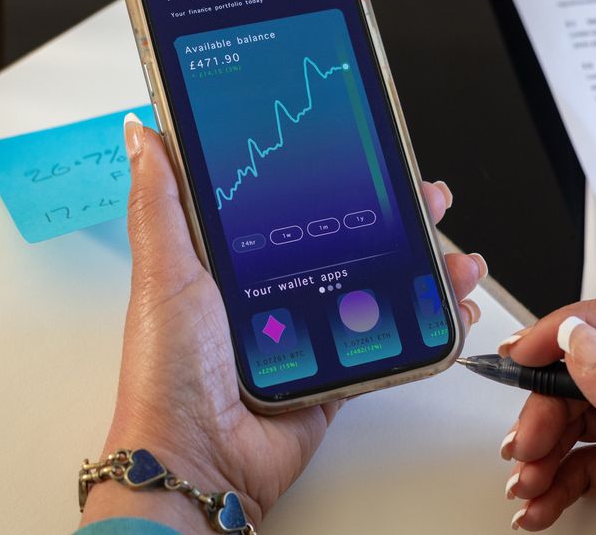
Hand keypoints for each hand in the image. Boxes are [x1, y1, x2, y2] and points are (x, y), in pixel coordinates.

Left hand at [80, 116, 486, 530]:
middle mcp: (272, 290)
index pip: (289, 201)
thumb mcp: (164, 271)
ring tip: (451, 254)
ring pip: (377, 282)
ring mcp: (307, 330)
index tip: (363, 149)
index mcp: (230, 260)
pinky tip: (450, 304)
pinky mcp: (334, 369)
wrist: (198, 460)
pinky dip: (425, 321)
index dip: (329, 174)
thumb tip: (143, 134)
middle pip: (346, 236)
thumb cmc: (168, 370)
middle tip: (423, 195)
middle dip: (393, 213)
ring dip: (422, 264)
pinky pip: (387, 338)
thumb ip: (160, 202)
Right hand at [500, 293, 595, 534]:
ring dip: (541, 449)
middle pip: (588, 373)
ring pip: (575, 418)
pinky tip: (540, 502)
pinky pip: (577, 461)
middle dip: (547, 409)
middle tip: (526, 442)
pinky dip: (550, 481)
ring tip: (527, 482)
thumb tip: (582, 342)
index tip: (525, 353)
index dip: (569, 329)